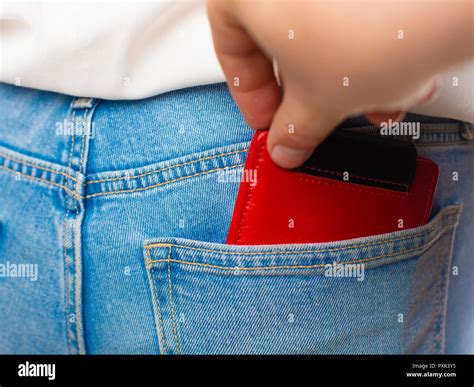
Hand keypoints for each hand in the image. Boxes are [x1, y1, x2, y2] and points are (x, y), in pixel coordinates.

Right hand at [207, 0, 472, 167]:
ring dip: (343, 71)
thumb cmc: (370, 27)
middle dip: (303, 89)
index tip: (270, 123)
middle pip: (278, 38)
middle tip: (314, 117)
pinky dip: (367, 39)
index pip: (228, 50)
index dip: (250, 98)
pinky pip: (352, 6)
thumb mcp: (318, 100)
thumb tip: (287, 144)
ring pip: (320, 23)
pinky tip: (393, 67)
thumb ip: (295, 129)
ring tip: (369, 100)